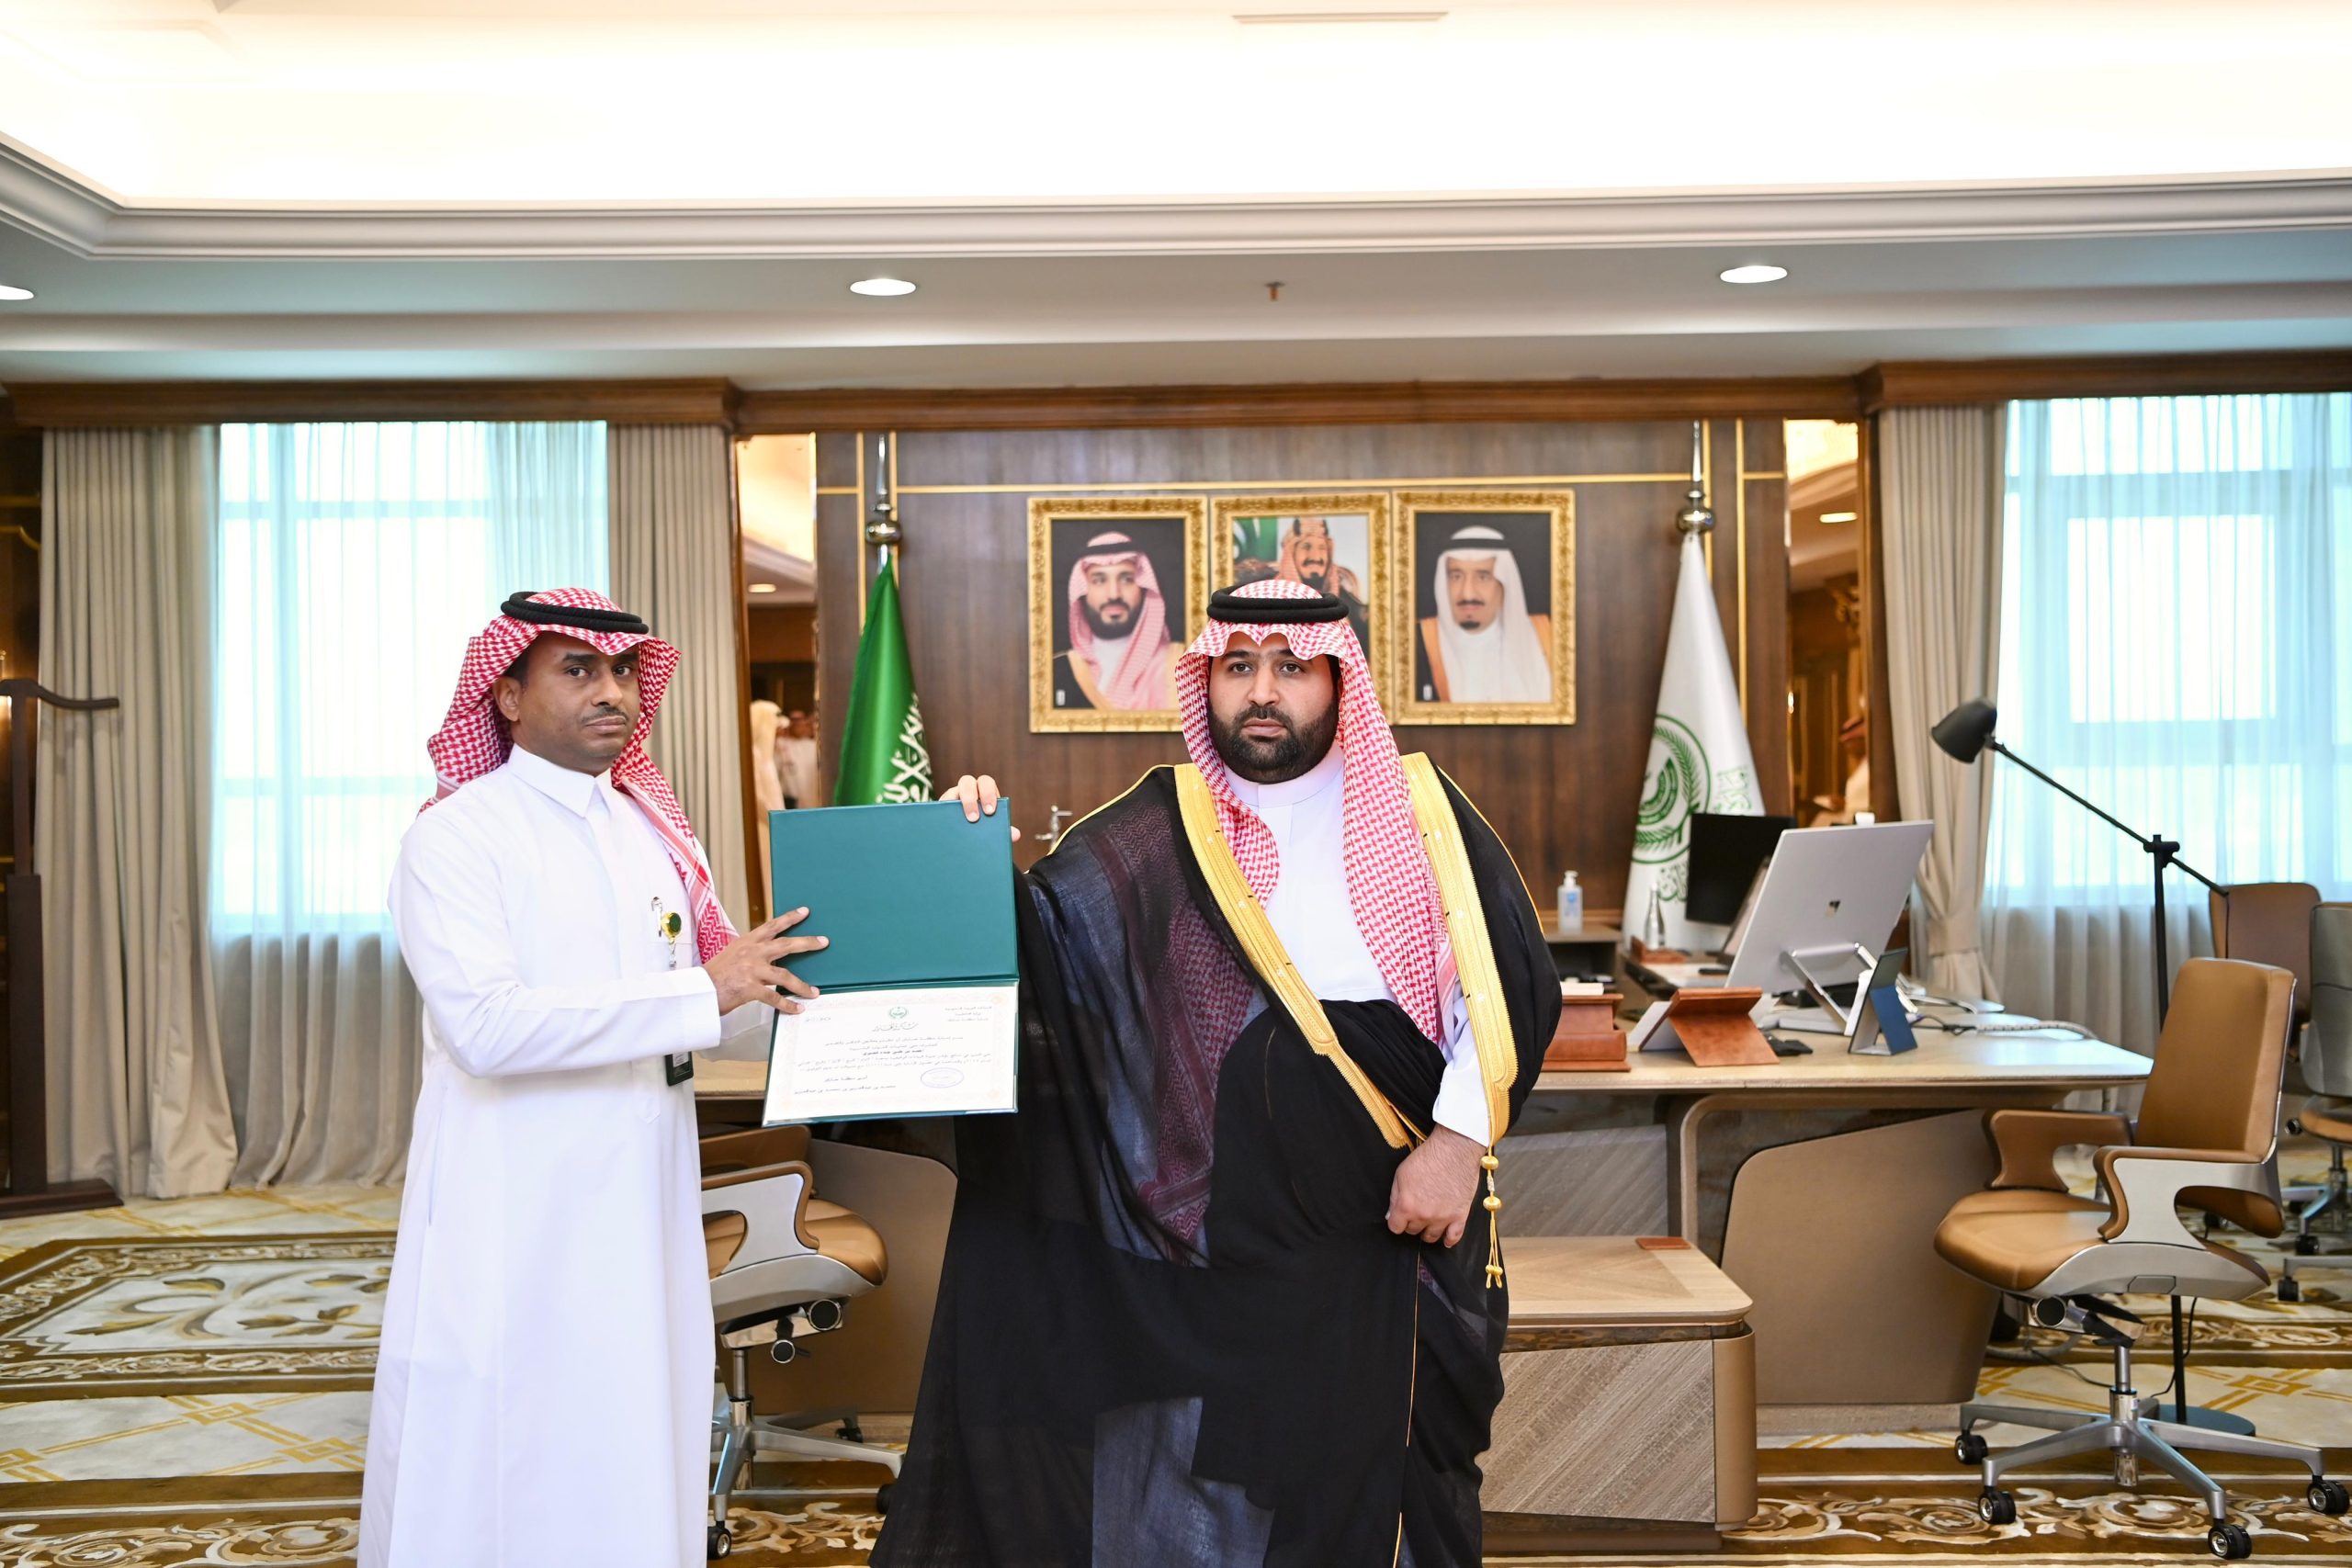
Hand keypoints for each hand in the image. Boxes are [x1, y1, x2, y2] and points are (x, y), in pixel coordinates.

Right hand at [704, 907, 827, 1014]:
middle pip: (786, 945)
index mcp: (747, 942)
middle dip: (807, 943)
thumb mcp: (731, 955)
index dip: (790, 918)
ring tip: (814, 992)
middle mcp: (751, 953)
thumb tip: (769, 959)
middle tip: (824, 942)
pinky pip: (775, 998)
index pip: (772, 926)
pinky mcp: (750, 988)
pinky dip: (788, 1005)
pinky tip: (797, 1009)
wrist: (699, 991)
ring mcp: (752, 970)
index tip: (804, 912)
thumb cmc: (713, 975)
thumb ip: (750, 954)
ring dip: (802, 986)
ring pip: (785, 976)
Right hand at [942, 774, 1020, 840]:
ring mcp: (951, 798)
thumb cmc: (982, 828)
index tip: (990, 812)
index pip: (986, 783)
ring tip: (961, 823)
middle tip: (974, 819)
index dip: (988, 794)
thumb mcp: (992, 828)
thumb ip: (1003, 829)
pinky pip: (939, 807)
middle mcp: (966, 790)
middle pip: (966, 782)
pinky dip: (941, 815)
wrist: (962, 837)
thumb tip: (1015, 835)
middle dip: (970, 798)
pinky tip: (945, 828)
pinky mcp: (940, 808)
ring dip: (953, 806)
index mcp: (983, 792)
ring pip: (950, 792)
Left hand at [1387, 1126, 1485, 1246]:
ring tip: (1429, 1221)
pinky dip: (1448, 1240)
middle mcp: (1424, 1216)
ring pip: (1431, 1237)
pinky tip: (1445, 1238)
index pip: (1396, 1228)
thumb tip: (1391, 1215)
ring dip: (1428, 1230)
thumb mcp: (1401, 1173)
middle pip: (1413, 1231)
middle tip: (1416, 1211)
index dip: (1396, 1221)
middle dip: (1412, 1222)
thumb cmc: (1426, 1157)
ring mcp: (1443, 1218)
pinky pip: (1454, 1237)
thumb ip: (1394, 1197)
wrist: (1454, 1149)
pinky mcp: (1460, 1215)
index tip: (1399, 1216)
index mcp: (1407, 1206)